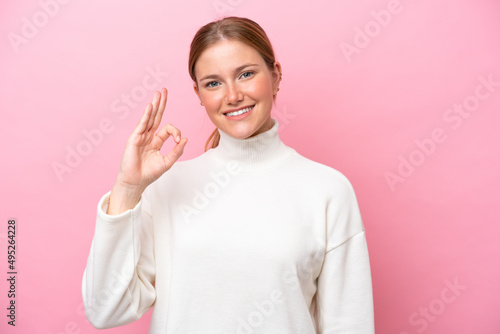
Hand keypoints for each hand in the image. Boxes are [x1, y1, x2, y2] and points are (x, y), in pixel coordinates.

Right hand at [107, 88, 187, 213]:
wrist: (135, 182)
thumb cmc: (149, 174)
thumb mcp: (167, 162)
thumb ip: (177, 151)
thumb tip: (186, 139)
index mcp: (156, 141)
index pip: (168, 129)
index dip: (176, 132)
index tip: (179, 141)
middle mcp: (148, 136)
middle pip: (157, 116)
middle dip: (162, 104)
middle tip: (165, 90)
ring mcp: (141, 136)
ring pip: (149, 117)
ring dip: (155, 104)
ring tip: (159, 93)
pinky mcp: (134, 139)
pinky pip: (142, 124)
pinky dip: (146, 115)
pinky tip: (150, 106)